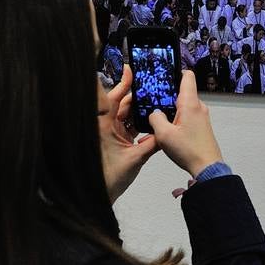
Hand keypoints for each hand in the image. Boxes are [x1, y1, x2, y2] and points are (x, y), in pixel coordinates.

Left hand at [100, 65, 159, 201]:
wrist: (99, 194)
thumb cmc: (110, 177)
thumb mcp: (136, 159)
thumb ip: (152, 143)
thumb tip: (165, 132)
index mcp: (105, 126)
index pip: (112, 99)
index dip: (122, 84)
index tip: (130, 70)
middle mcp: (106, 126)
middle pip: (122, 104)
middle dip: (136, 95)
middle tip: (151, 85)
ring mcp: (111, 132)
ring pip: (125, 114)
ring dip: (138, 108)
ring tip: (153, 99)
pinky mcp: (116, 139)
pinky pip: (127, 125)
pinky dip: (137, 121)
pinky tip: (149, 119)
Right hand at [148, 71, 222, 177]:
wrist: (207, 167)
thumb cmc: (189, 150)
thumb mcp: (164, 134)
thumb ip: (155, 119)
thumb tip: (155, 113)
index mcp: (190, 103)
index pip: (187, 76)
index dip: (176, 72)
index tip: (164, 75)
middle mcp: (199, 107)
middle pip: (182, 92)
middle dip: (167, 97)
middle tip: (153, 103)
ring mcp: (202, 117)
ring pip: (183, 107)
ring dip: (170, 113)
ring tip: (157, 124)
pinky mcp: (201, 126)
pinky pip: (187, 117)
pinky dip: (176, 122)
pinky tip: (166, 133)